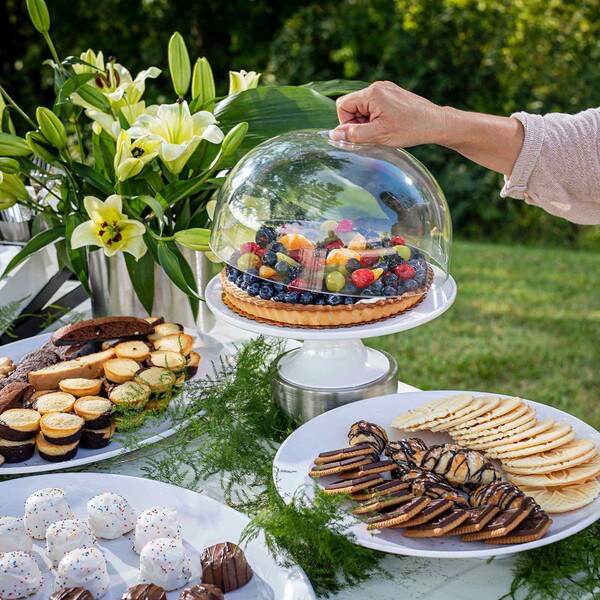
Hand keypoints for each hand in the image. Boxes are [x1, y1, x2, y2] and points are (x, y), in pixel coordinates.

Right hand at [331, 81, 448, 146]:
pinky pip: (374, 105)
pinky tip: (388, 125)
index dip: (345, 123)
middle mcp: (377, 86)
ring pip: (363, 106)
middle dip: (357, 122)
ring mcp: (386, 88)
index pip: (342, 105)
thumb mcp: (377, 135)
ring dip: (367, 121)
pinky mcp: (392, 93)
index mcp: (371, 93)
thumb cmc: (409, 129)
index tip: (359, 134)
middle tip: (373, 134)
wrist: (435, 123)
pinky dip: (376, 117)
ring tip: (383, 130)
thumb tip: (333, 135)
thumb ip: (353, 135)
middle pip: (352, 105)